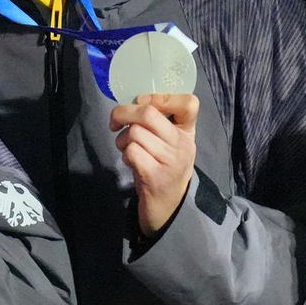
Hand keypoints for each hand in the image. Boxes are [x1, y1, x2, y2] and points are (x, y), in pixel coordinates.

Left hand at [110, 93, 197, 236]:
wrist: (169, 207)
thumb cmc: (164, 168)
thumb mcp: (169, 143)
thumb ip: (158, 123)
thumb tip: (131, 103)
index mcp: (187, 132)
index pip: (190, 103)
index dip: (161, 96)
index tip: (142, 102)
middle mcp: (183, 145)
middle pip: (149, 113)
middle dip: (123, 113)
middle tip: (115, 121)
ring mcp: (170, 161)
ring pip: (135, 133)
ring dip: (122, 139)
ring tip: (126, 148)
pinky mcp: (155, 176)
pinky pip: (131, 151)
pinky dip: (125, 154)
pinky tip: (130, 161)